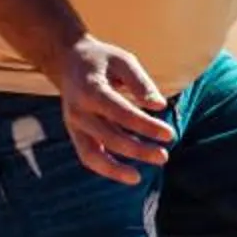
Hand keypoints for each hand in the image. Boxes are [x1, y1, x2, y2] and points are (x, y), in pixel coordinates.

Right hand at [56, 35, 174, 181]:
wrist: (67, 61)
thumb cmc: (101, 59)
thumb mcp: (123, 60)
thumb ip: (140, 82)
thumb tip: (159, 105)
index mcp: (90, 89)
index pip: (121, 113)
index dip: (146, 126)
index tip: (169, 134)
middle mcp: (78, 110)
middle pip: (109, 137)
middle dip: (138, 150)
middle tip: (164, 156)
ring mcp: (73, 125)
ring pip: (92, 155)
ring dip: (117, 169)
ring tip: (140, 177)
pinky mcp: (75, 133)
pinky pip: (88, 157)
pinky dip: (106, 168)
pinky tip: (129, 174)